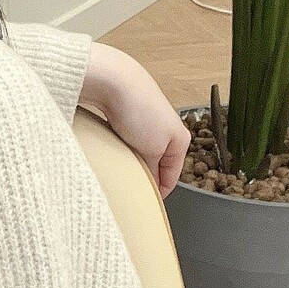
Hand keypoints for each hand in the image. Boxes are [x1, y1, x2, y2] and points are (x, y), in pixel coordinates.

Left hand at [76, 42, 190, 198]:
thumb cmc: (139, 110)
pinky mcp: (124, 114)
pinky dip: (116, 148)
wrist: (114, 80)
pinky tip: (108, 149)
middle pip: (154, 164)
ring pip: (137, 152)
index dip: (159, 193)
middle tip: (127, 189)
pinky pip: (122, 140)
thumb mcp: (153, 150)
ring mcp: (143, 121)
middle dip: (142, 176)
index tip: (145, 206)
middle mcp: (164, 129)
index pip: (172, 177)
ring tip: (116, 167)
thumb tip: (150, 184)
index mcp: (180, 139)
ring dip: (127, 161)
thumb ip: (153, 171)